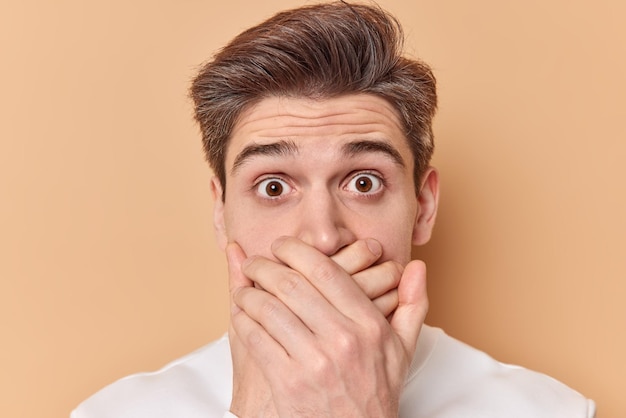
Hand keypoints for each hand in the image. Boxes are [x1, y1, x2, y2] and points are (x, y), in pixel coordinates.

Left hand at [228, 237, 427, 416]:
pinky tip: (242, 316)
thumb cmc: (375, 391)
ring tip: (244, 289)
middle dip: (264, 267)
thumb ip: (412, 304)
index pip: (326, 271)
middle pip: (291, 285)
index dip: (296, 251)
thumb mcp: (403, 349)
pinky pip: (256, 339)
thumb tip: (417, 267)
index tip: (281, 246)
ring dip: (248, 293)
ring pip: (269, 309)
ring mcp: (314, 362)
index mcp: (369, 325)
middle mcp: (343, 339)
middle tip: (255, 263)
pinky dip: (243, 321)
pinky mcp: (288, 383)